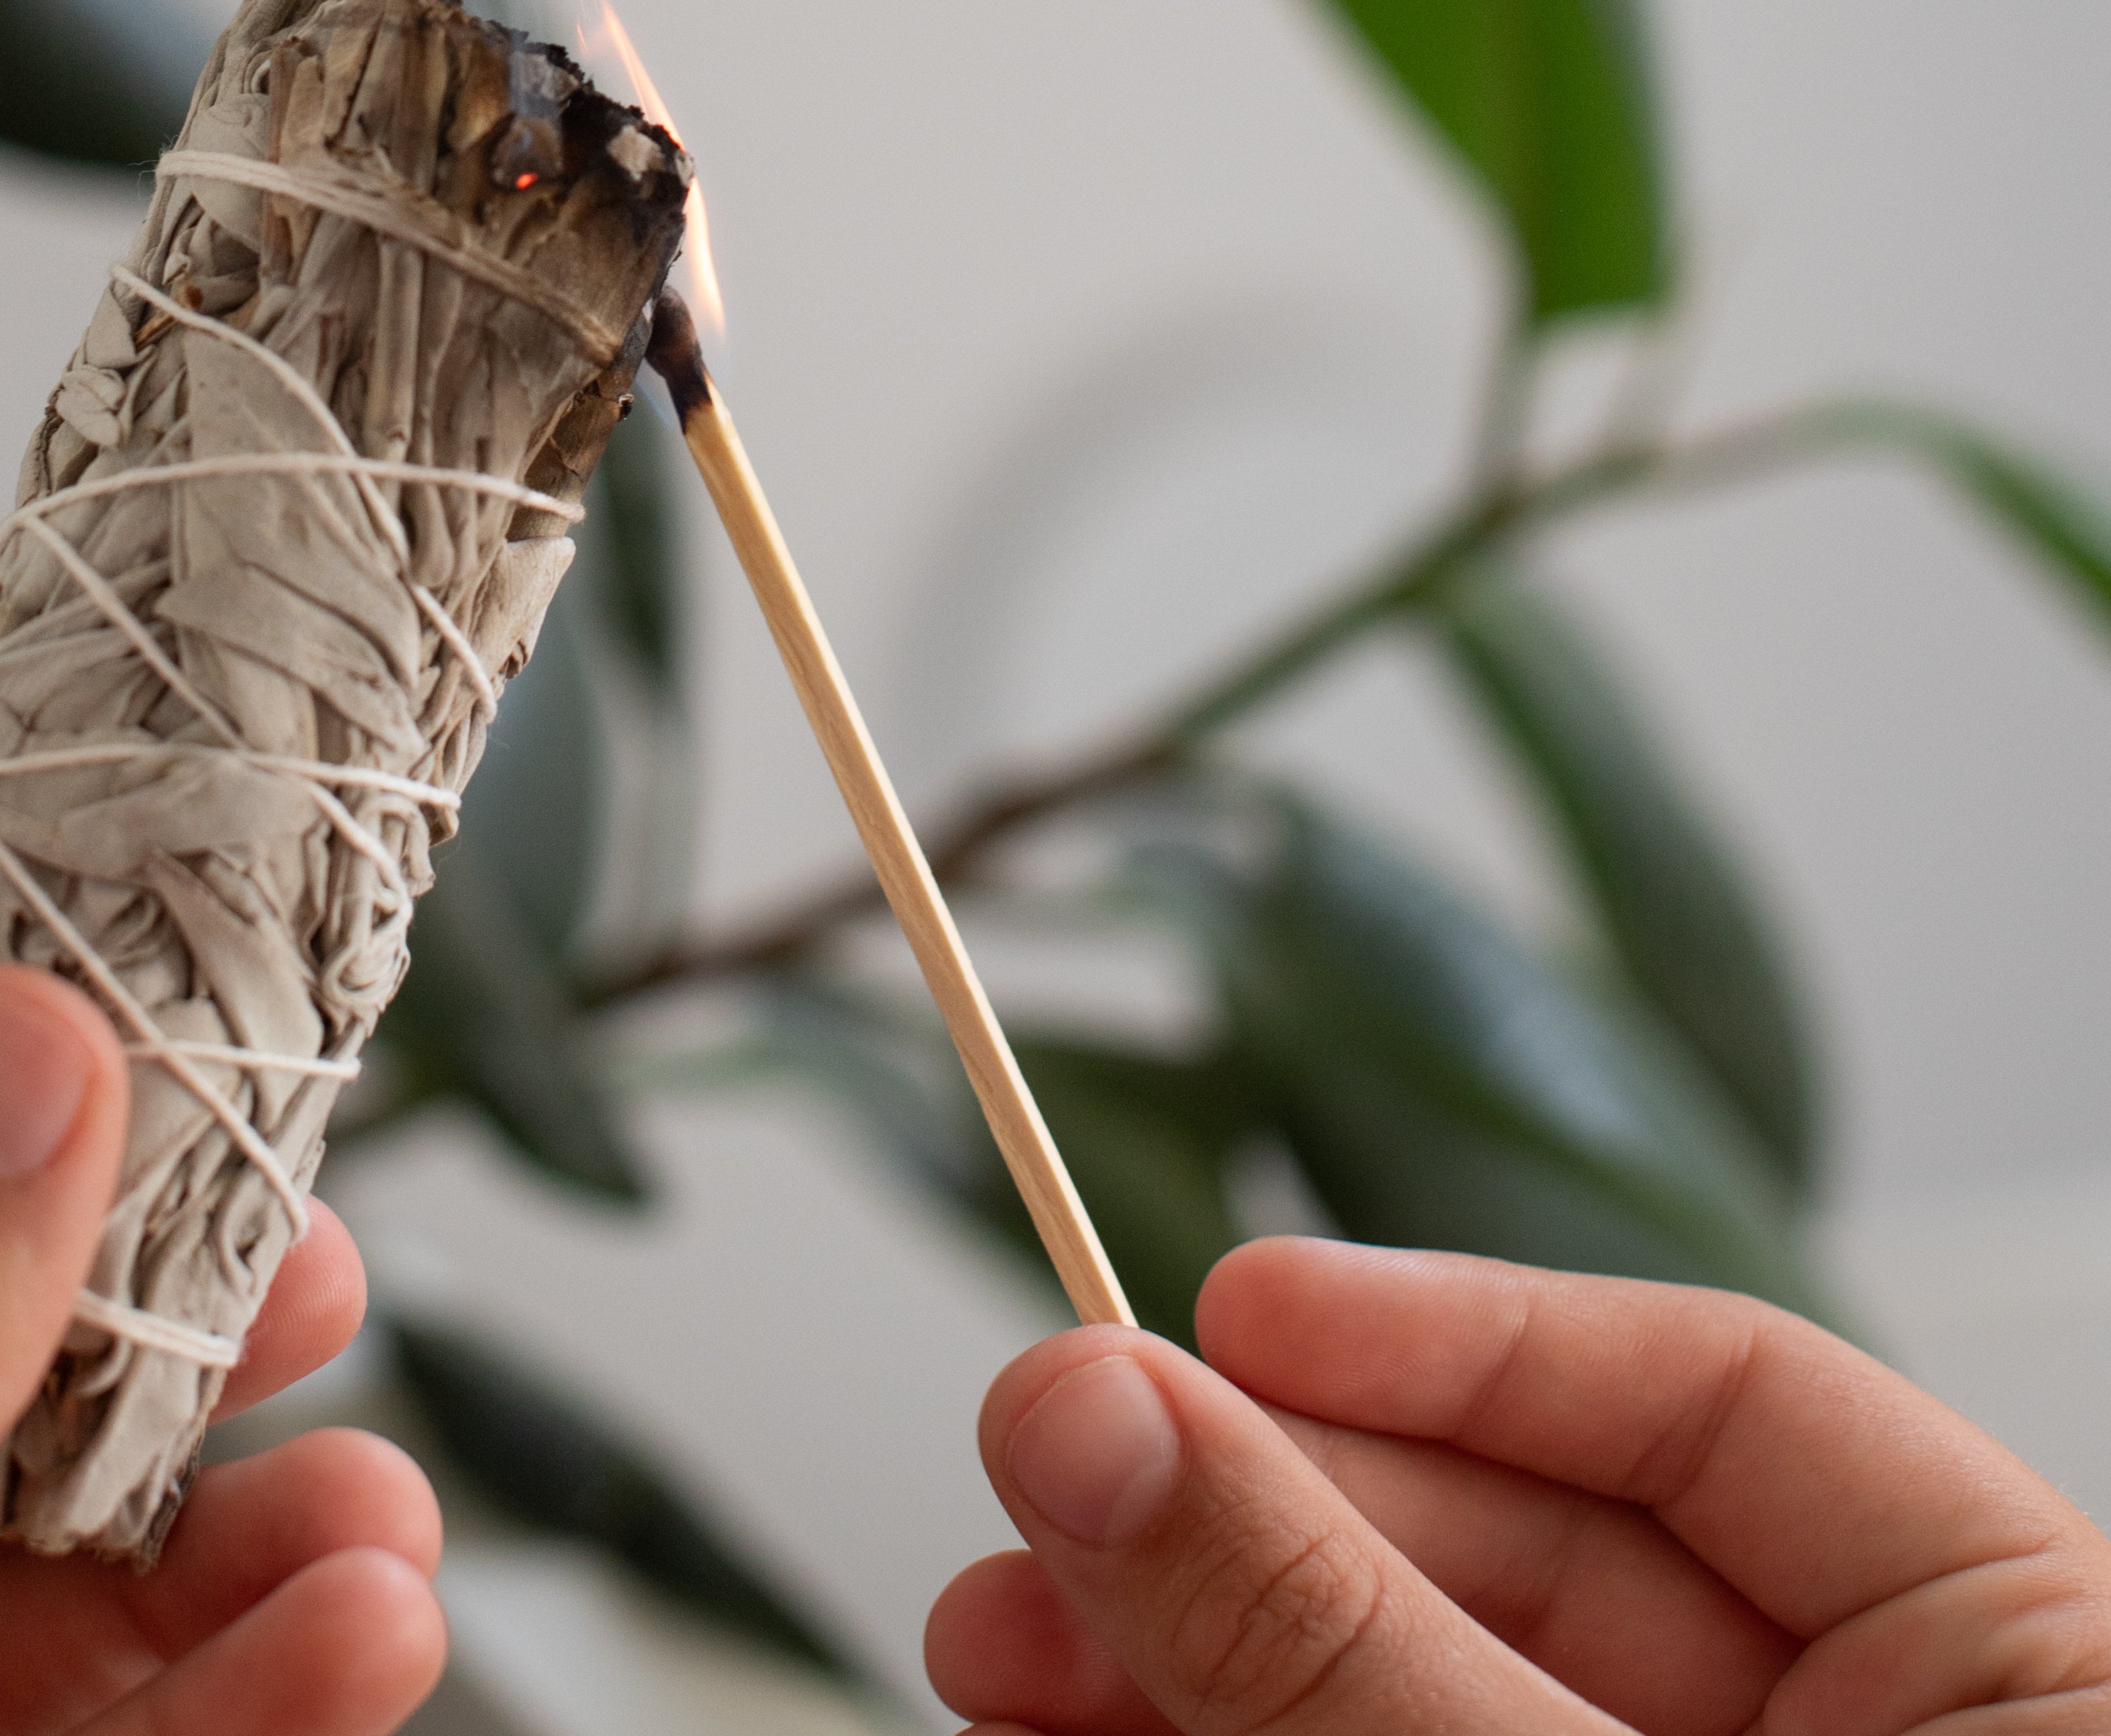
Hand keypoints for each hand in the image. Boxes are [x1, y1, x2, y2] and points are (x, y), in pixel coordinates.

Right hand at [931, 1235, 2110, 1731]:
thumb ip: (1349, 1639)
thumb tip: (1093, 1406)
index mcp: (2034, 1671)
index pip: (1727, 1403)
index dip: (1457, 1332)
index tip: (1227, 1308)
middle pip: (1550, 1565)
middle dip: (1264, 1530)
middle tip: (1035, 1495)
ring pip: (1449, 1707)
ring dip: (1210, 1660)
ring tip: (996, 1641)